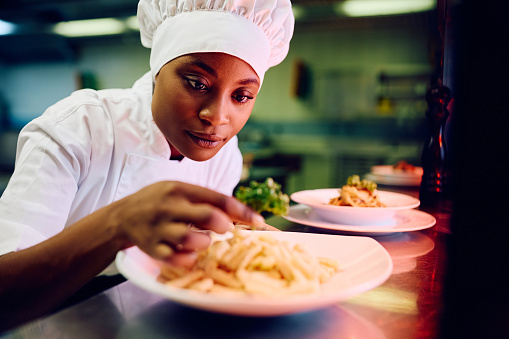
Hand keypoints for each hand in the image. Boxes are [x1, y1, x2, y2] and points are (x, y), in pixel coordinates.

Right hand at [108, 181, 264, 266]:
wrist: (121, 216)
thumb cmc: (157, 202)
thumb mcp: (178, 191)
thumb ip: (204, 199)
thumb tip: (239, 213)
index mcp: (180, 189)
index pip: (217, 198)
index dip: (242, 211)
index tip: (260, 222)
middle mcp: (169, 207)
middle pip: (206, 216)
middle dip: (224, 225)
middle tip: (227, 229)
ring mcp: (159, 228)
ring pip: (191, 239)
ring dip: (204, 243)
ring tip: (203, 241)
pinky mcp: (152, 248)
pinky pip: (175, 258)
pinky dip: (187, 259)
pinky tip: (189, 255)